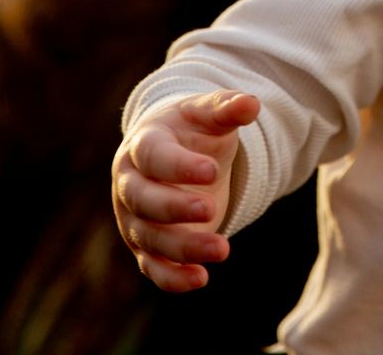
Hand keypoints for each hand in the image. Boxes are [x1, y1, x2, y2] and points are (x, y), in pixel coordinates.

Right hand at [110, 90, 258, 291]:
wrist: (173, 153)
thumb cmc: (192, 130)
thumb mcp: (208, 114)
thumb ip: (226, 108)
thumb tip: (252, 103)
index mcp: (143, 144)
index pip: (153, 157)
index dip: (178, 165)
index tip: (211, 171)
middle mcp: (130, 183)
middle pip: (142, 200)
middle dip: (174, 208)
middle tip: (209, 209)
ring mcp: (135, 218)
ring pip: (149, 238)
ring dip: (182, 248)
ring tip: (222, 250)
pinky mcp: (145, 246)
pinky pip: (152, 267)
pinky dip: (172, 278)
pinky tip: (201, 279)